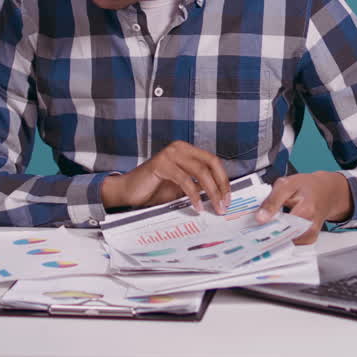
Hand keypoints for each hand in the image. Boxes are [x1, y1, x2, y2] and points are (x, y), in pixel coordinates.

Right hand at [101, 141, 230, 213]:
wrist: (128, 192)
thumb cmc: (154, 190)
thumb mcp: (182, 188)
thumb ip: (199, 186)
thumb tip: (220, 196)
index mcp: (186, 150)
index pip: (213, 161)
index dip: (224, 179)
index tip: (228, 197)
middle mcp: (179, 148)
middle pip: (210, 164)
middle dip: (221, 185)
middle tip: (225, 204)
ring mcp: (170, 154)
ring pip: (201, 172)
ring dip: (212, 192)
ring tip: (215, 208)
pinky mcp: (161, 164)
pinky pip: (185, 180)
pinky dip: (194, 195)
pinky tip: (197, 206)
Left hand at [254, 171, 352, 244]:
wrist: (326, 192)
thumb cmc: (307, 186)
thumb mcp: (287, 184)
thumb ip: (272, 200)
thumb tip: (260, 218)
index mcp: (306, 209)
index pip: (281, 224)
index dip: (264, 227)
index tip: (252, 229)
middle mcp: (310, 225)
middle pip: (283, 236)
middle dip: (266, 234)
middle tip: (252, 232)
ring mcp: (310, 234)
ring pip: (286, 242)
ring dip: (273, 237)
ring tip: (262, 231)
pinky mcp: (309, 239)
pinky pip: (291, 243)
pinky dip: (281, 238)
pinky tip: (274, 231)